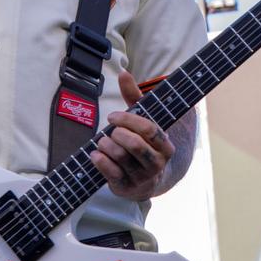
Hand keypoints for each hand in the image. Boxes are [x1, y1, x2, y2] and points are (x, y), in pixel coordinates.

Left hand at [88, 68, 174, 201]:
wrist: (144, 181)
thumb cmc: (141, 142)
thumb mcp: (141, 120)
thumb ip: (134, 97)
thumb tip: (123, 73)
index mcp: (165, 145)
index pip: (149, 129)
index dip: (128, 120)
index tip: (113, 116)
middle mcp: (157, 163)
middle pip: (135, 144)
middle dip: (117, 134)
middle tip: (111, 131)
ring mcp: (142, 177)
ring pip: (121, 157)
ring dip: (106, 145)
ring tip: (102, 142)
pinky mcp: (127, 187)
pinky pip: (111, 173)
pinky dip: (100, 161)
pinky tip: (95, 154)